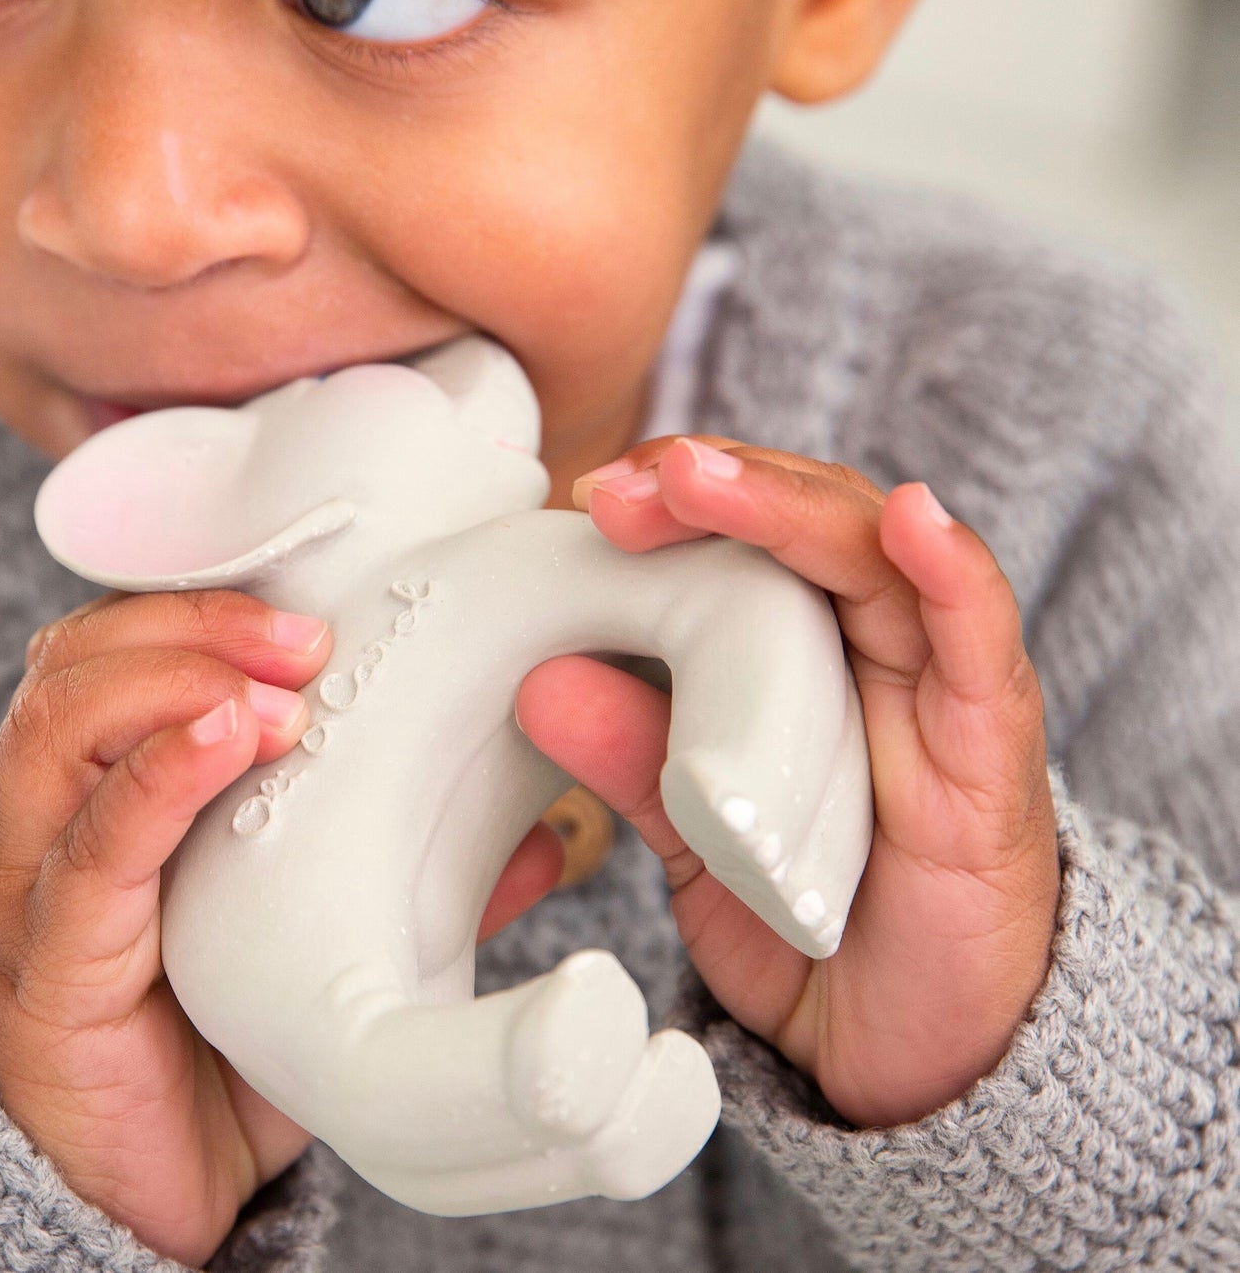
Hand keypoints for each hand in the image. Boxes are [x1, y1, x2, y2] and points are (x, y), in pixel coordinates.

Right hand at [0, 588, 562, 1262]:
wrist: (133, 1204)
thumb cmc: (214, 1048)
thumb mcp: (305, 937)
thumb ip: (401, 875)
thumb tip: (543, 833)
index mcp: (102, 788)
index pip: (118, 644)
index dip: (200, 601)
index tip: (313, 601)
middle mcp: (47, 819)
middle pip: (73, 662)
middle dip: (189, 625)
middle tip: (306, 640)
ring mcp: (32, 889)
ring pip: (52, 728)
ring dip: (168, 681)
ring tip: (270, 696)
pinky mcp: (45, 969)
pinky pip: (82, 854)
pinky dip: (150, 781)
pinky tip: (220, 742)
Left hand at [515, 437, 1059, 1127]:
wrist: (904, 1053)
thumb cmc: (808, 918)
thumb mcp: (697, 833)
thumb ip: (633, 758)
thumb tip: (541, 685)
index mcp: (802, 651)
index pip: (751, 533)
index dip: (676, 497)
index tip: (594, 497)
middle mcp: (873, 651)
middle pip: (810, 520)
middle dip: (716, 485)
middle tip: (624, 488)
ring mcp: (937, 696)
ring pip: (878, 559)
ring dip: (788, 508)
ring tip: (704, 478)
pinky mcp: (991, 763)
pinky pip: (983, 653)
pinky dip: (953, 579)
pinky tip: (914, 522)